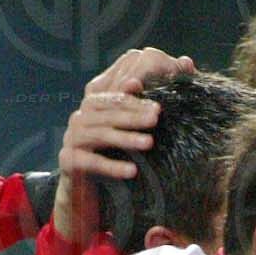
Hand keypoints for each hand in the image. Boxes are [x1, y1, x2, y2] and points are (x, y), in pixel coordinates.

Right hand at [55, 47, 196, 241]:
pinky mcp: (68, 160)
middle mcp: (80, 116)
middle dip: (133, 115)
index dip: (135, 96)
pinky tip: (132, 171)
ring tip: (149, 143)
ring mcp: (71, 137)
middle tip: (156, 118)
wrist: (88, 192)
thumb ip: (156, 99)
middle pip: (107, 110)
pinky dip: (112, 166)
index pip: (115, 93)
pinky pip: (91, 162)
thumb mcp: (135, 127)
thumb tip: (187, 62)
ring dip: (125, 138)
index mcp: (95, 103)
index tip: (158, 104)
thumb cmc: (117, 154)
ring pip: (100, 134)